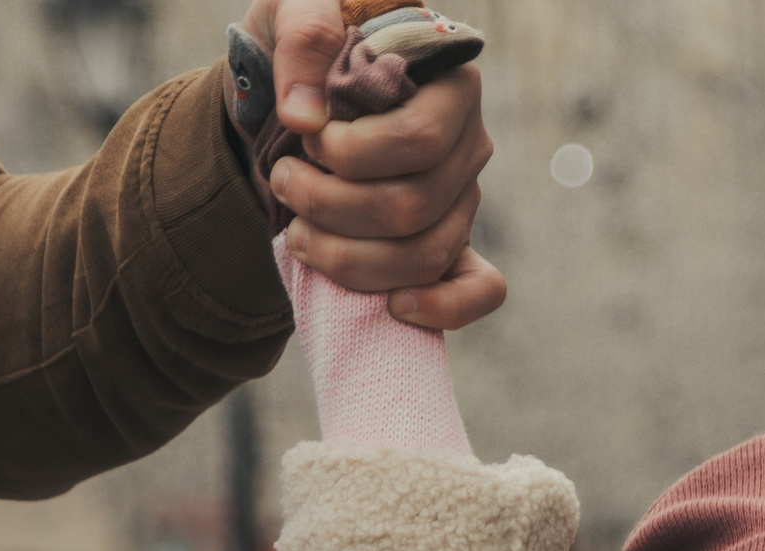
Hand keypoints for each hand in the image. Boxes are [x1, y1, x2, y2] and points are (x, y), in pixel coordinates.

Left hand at [240, 0, 506, 328]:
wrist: (303, 86)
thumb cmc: (310, 40)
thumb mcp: (296, 9)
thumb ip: (303, 41)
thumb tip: (305, 116)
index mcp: (449, 81)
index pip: (417, 141)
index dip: (352, 155)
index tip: (305, 139)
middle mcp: (467, 142)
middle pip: (415, 205)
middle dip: (333, 207)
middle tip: (283, 181)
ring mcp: (462, 196)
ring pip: (426, 254)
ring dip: (350, 259)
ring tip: (297, 233)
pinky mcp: (453, 239)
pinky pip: (481, 288)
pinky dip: (443, 307)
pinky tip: (393, 306)